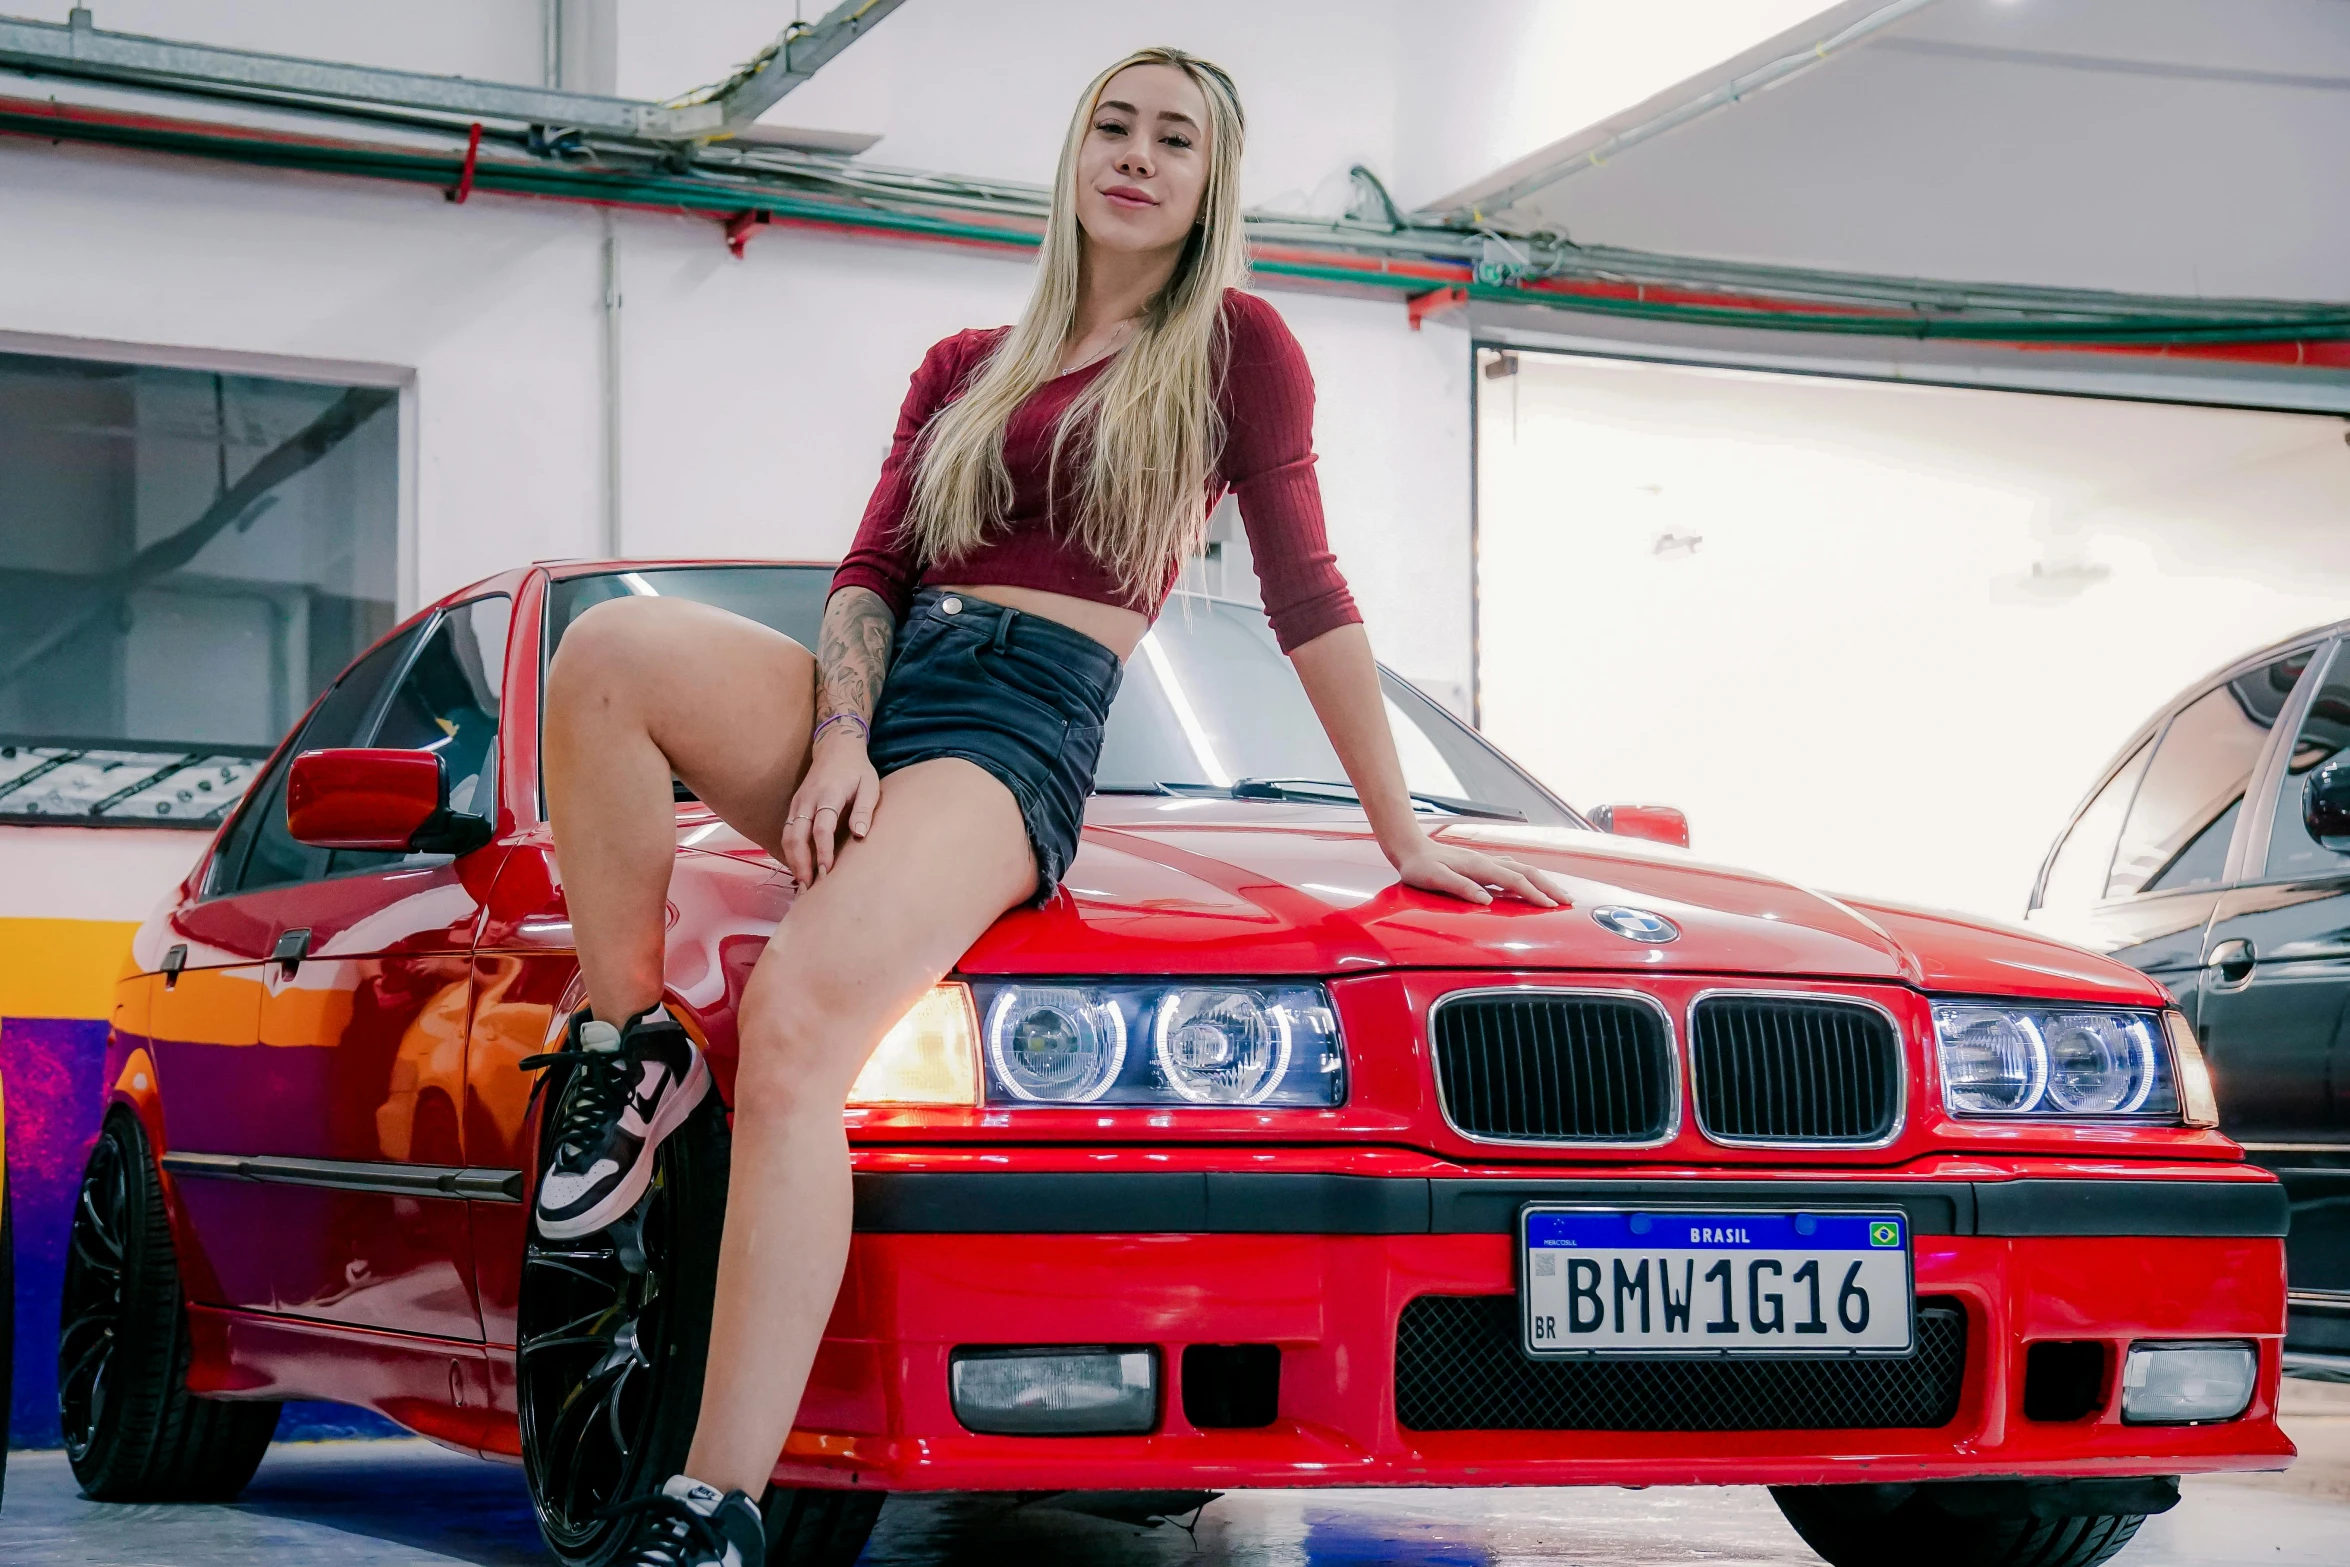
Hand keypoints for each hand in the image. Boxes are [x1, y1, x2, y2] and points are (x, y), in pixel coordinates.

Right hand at [781, 728, 879, 884]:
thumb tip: (859, 835)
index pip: (821, 828)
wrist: (835, 748)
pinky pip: (787, 833)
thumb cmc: (857, 771)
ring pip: (787, 836)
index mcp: (828, 795)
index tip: (827, 872)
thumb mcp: (869, 786)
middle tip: (809, 887)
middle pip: (796, 836)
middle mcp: (807, 801)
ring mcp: (797, 804)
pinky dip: (790, 853)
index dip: (822, 851)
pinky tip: (799, 869)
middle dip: (801, 863)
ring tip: (802, 885)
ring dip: (793, 861)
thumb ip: (863, 810)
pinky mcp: (794, 808)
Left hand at [1389, 831, 1571, 907]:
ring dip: (1543, 881)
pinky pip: (1513, 869)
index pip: (1515, 881)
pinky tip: (1532, 883)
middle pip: (1527, 872)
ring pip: (1522, 869)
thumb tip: (1486, 900)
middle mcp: (1487, 861)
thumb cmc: (1418, 867)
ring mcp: (1486, 861)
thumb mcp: (1434, 879)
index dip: (1534, 894)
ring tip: (1558, 895)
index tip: (1552, 907)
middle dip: (1549, 887)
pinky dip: (1528, 877)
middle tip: (1569, 901)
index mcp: (1478, 866)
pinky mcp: (1482, 863)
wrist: (1409, 847)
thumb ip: (1460, 887)